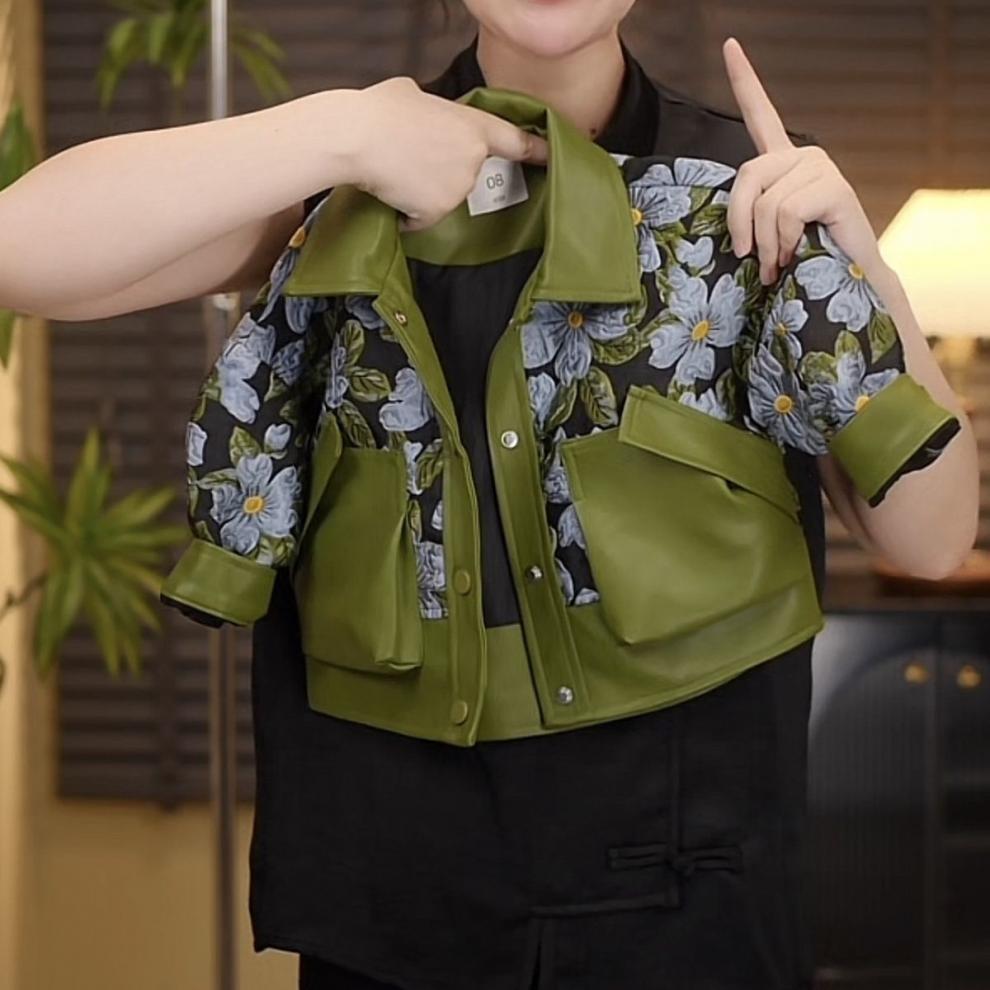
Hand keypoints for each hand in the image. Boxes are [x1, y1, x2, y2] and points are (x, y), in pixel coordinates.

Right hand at [347, 76, 548, 232]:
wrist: (357, 139)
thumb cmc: (379, 112)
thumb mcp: (414, 94)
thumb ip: (434, 110)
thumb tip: (425, 116)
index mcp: (473, 126)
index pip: (515, 141)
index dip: (535, 151)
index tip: (549, 157)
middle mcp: (473, 159)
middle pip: (465, 172)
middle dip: (444, 168)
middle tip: (413, 154)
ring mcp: (457, 189)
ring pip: (444, 196)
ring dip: (424, 190)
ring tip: (398, 169)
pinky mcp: (437, 212)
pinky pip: (425, 217)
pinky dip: (410, 211)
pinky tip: (394, 191)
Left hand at [721, 37, 882, 285]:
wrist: (846, 285)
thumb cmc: (801, 263)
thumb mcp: (764, 234)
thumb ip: (747, 213)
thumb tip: (731, 232)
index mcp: (782, 164)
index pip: (761, 115)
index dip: (744, 80)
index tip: (729, 45)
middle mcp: (802, 157)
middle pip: (746, 174)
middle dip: (739, 222)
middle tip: (751, 257)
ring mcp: (820, 168)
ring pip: (765, 202)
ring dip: (766, 243)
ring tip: (779, 263)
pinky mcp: (834, 186)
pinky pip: (785, 212)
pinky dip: (782, 242)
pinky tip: (796, 255)